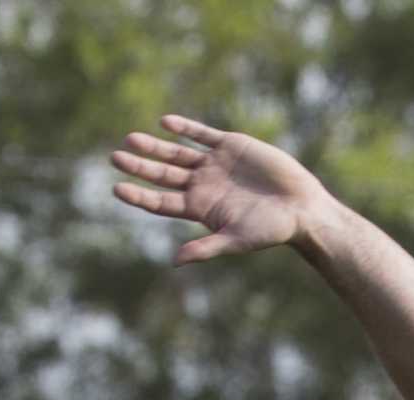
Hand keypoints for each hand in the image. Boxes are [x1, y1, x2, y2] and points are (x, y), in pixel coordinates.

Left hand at [110, 115, 332, 265]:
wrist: (298, 207)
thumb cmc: (269, 231)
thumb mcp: (234, 241)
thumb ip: (204, 249)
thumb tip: (175, 262)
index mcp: (198, 209)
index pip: (160, 202)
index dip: (139, 195)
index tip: (117, 188)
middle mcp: (201, 185)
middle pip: (162, 175)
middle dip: (139, 166)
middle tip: (114, 157)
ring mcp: (215, 164)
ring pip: (177, 153)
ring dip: (155, 146)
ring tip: (131, 139)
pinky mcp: (231, 145)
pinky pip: (202, 134)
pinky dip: (185, 128)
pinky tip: (166, 123)